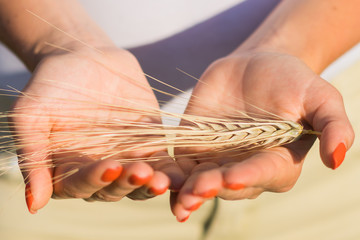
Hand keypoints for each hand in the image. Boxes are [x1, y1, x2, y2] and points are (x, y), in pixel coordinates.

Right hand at [10, 46, 182, 212]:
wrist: (84, 57)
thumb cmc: (51, 85)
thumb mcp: (31, 116)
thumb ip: (33, 157)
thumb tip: (34, 205)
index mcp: (68, 169)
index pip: (82, 185)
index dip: (96, 179)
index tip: (110, 166)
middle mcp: (99, 169)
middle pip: (115, 189)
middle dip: (128, 183)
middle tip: (141, 173)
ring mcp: (127, 158)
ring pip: (140, 181)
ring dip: (151, 184)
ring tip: (161, 181)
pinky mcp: (150, 144)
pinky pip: (162, 162)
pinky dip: (170, 171)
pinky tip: (180, 175)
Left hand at [171, 51, 353, 220]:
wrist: (256, 67)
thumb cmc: (292, 82)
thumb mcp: (320, 97)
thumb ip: (332, 125)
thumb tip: (339, 158)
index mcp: (277, 163)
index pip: (262, 174)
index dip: (248, 176)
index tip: (232, 177)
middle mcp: (245, 170)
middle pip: (226, 184)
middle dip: (210, 187)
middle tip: (196, 189)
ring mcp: (217, 162)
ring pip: (199, 182)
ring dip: (183, 189)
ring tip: (166, 190)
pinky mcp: (194, 150)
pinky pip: (178, 167)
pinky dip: (166, 174)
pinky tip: (151, 177)